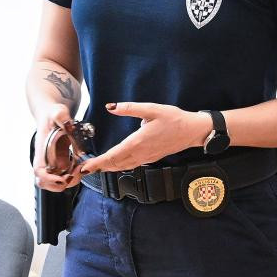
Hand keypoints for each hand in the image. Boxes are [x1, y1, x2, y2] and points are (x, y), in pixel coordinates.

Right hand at [32, 102, 80, 191]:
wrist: (52, 115)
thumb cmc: (53, 114)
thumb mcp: (59, 112)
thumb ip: (62, 118)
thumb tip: (69, 125)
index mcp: (42, 150)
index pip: (38, 171)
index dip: (49, 179)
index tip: (62, 179)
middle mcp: (45, 160)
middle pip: (45, 183)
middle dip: (61, 184)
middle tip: (76, 173)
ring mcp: (52, 163)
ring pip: (56, 182)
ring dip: (69, 181)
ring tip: (80, 168)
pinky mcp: (60, 163)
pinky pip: (65, 176)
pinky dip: (74, 175)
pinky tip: (81, 165)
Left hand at [77, 102, 208, 173]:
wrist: (193, 131)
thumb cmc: (174, 119)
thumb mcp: (152, 109)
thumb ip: (129, 108)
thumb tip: (110, 107)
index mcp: (138, 141)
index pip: (113, 155)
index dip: (98, 162)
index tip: (85, 167)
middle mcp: (141, 152)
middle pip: (115, 164)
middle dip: (98, 167)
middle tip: (83, 169)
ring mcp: (147, 157)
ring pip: (123, 166)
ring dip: (108, 168)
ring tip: (95, 167)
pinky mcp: (151, 158)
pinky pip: (131, 165)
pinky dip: (119, 166)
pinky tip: (115, 164)